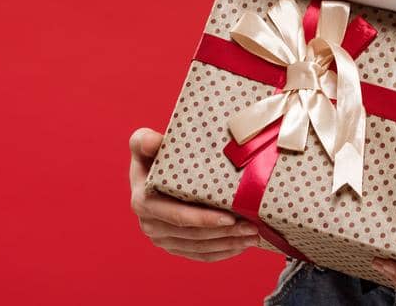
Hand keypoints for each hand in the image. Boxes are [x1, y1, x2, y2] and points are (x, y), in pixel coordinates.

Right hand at [129, 126, 262, 261]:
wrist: (151, 168)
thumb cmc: (151, 152)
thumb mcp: (143, 141)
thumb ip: (145, 140)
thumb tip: (152, 142)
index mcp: (143, 202)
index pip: (178, 216)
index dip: (204, 220)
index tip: (230, 217)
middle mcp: (149, 224)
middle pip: (193, 235)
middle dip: (225, 233)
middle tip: (252, 227)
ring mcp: (162, 238)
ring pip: (199, 247)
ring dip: (228, 244)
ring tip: (252, 236)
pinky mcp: (173, 245)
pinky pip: (198, 254)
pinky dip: (221, 253)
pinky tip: (240, 246)